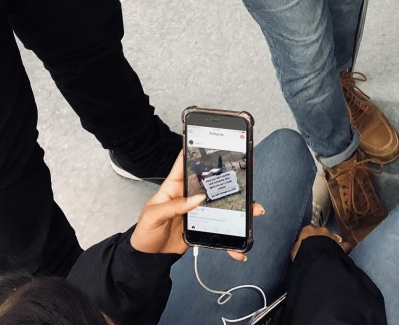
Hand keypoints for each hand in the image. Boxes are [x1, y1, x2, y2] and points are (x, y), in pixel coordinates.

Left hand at [130, 153, 264, 260]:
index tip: (214, 141)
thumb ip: (174, 206)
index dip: (197, 150)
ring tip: (253, 208)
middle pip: (211, 181)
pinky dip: (231, 232)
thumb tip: (198, 198)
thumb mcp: (153, 216)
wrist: (149, 258)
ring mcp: (198, 209)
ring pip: (221, 202)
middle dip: (229, 177)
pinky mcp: (203, 224)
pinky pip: (220, 225)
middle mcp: (188, 195)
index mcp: (174, 186)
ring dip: (239, 205)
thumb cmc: (145, 233)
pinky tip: (240, 238)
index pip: (185, 163)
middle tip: (245, 173)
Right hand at [290, 225, 347, 259]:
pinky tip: (343, 252)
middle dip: (320, 240)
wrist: (317, 260)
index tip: (307, 245)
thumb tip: (298, 246)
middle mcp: (321, 230)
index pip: (307, 231)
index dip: (308, 238)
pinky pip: (345, 245)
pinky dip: (344, 248)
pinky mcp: (342, 245)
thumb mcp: (294, 251)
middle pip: (321, 233)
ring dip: (330, 244)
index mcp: (308, 230)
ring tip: (328, 254)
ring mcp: (332, 236)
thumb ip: (297, 247)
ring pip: (332, 238)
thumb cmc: (302, 255)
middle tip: (317, 250)